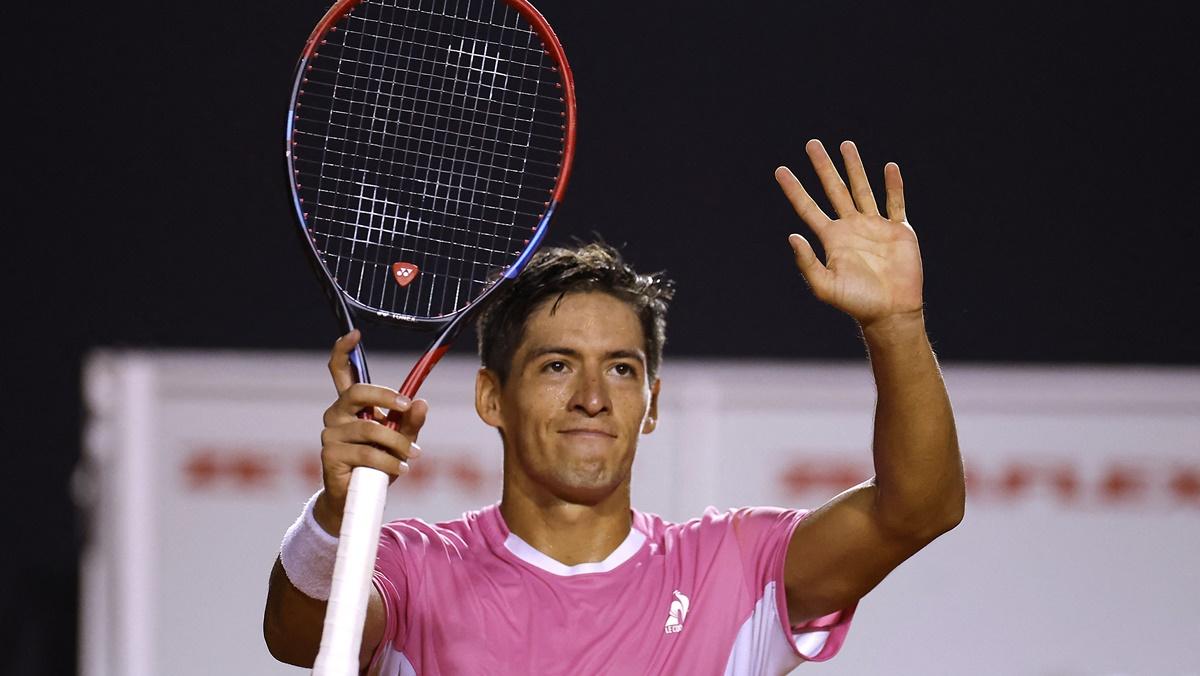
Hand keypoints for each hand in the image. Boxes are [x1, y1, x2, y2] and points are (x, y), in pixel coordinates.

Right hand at [313, 330, 428, 534]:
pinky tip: (400, 470)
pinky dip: (389, 462)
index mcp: (351, 405)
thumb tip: (422, 402)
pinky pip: (367, 454)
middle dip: (387, 398)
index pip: (340, 372)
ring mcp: (330, 435)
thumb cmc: (378, 464)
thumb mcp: (401, 441)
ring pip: (370, 429)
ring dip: (397, 443)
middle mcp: (336, 415)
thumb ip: (410, 422)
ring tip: (413, 456)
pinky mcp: (330, 456)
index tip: (354, 333)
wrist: (356, 501)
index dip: (343, 351)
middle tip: (408, 408)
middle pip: (357, 392)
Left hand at [775, 140, 923, 329]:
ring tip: (846, 144)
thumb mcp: (824, 286)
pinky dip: (894, 186)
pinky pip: (896, 203)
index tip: (780, 170)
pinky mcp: (899, 231)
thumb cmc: (856, 302)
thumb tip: (792, 237)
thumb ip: (807, 262)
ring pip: (863, 190)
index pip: (808, 207)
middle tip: (812, 143)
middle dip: (823, 167)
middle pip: (834, 190)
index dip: (794, 189)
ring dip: (855, 167)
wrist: (890, 312)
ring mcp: (875, 227)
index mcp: (832, 239)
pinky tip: (889, 167)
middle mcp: (851, 228)